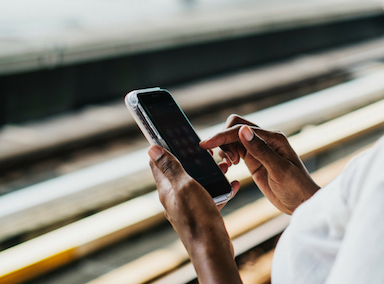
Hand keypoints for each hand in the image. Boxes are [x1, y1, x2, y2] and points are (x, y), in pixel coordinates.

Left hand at [148, 145, 241, 283]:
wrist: (213, 249)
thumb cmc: (197, 217)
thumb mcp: (184, 186)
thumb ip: (170, 167)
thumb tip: (151, 148)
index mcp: (166, 189)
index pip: (159, 163)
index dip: (164, 148)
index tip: (175, 135)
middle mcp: (175, 197)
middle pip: (182, 171)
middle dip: (194, 159)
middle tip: (209, 150)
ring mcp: (189, 206)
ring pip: (199, 182)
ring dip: (211, 172)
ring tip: (225, 165)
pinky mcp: (203, 214)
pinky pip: (212, 196)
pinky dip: (221, 188)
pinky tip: (232, 184)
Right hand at [200, 115, 319, 214]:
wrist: (302, 203)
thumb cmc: (296, 187)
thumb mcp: (279, 170)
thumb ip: (260, 150)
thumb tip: (243, 131)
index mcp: (273, 137)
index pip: (241, 129)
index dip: (222, 135)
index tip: (205, 145)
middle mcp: (265, 140)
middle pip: (235, 127)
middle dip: (223, 139)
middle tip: (228, 161)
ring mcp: (258, 150)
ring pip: (233, 138)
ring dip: (225, 148)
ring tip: (230, 165)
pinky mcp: (254, 160)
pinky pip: (235, 151)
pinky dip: (227, 155)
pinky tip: (229, 167)